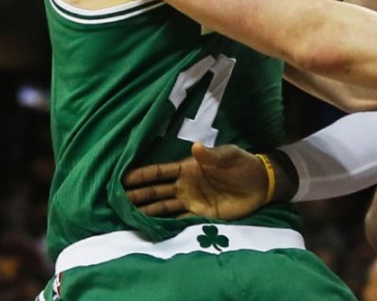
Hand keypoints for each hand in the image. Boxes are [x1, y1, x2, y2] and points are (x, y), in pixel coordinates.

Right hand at [123, 142, 269, 219]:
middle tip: (115, 201)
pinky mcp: (201, 215)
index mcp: (189, 168)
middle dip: (137, 195)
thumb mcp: (230, 156)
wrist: (261, 184)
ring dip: (146, 211)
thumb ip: (213, 155)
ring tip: (125, 216)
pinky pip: (178, 221)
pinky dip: (165, 224)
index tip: (122, 179)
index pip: (160, 172)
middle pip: (156, 191)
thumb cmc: (244, 165)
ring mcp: (192, 201)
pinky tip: (150, 228)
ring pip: (163, 207)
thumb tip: (195, 147)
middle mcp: (185, 185)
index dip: (142, 175)